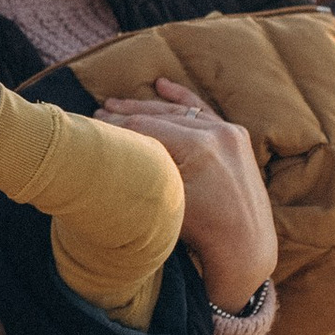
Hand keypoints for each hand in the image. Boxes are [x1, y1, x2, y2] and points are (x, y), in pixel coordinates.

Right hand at [95, 80, 277, 311]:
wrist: (244, 248)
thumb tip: (105, 150)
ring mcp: (230, 132)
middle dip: (124, 115)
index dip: (114, 128)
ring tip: (115, 104)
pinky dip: (182, 99)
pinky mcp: (236, 137)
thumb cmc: (199, 233)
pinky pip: (203, 111)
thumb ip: (140, 169)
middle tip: (97, 115)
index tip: (91, 128)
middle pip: (159, 117)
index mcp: (198, 147)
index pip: (144, 129)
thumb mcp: (163, 200)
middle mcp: (217, 133)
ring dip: (147, 108)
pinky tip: (162, 86)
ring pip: (178, 113)